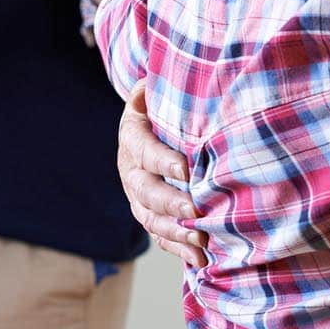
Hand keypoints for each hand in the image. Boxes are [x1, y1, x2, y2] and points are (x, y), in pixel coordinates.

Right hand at [118, 82, 207, 267]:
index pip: (143, 148)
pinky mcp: (149, 214)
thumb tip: (173, 68)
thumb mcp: (159, 88)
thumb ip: (165, 82)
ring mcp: (137, 195)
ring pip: (149, 218)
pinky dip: (178, 249)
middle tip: (194, 211)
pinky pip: (160, 236)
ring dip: (174, 232)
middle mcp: (130, 169)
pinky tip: (200, 260)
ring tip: (200, 240)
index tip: (186, 169)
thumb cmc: (164, 103)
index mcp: (132, 136)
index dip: (162, 160)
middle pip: (144, 190)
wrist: (152, 122)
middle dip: (170, 203)